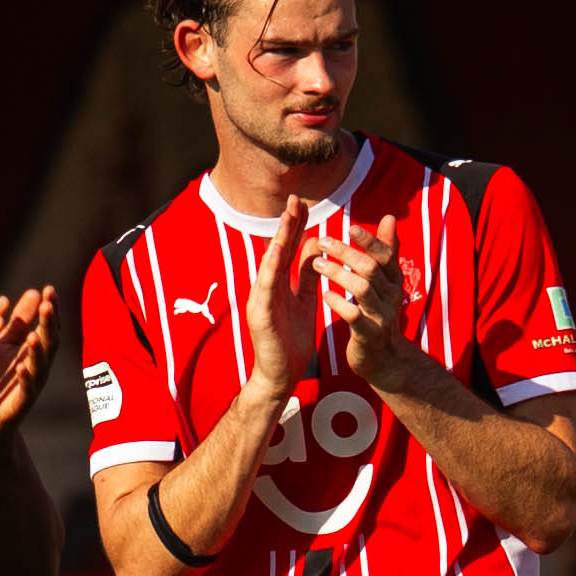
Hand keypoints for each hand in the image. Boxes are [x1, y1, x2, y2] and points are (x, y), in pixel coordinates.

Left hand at [0, 287, 58, 443]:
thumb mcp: (7, 345)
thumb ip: (19, 321)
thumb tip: (34, 291)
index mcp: (33, 352)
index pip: (47, 326)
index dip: (50, 309)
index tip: (49, 288)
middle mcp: (38, 367)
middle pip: (49, 342)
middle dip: (49, 324)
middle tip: (48, 304)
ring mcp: (32, 386)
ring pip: (41, 366)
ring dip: (38, 350)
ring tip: (34, 334)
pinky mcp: (21, 405)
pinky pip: (26, 391)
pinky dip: (25, 379)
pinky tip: (21, 368)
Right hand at [244, 195, 316, 402]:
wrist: (280, 375)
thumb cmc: (291, 342)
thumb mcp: (305, 302)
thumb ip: (307, 276)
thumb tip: (314, 247)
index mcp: (279, 286)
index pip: (288, 251)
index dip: (295, 227)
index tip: (303, 204)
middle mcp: (267, 289)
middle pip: (278, 251)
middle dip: (286, 225)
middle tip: (295, 200)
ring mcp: (261, 301)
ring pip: (271, 264)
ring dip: (278, 240)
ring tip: (286, 218)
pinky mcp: (260, 315)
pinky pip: (267, 287)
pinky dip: (272, 267)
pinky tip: (279, 250)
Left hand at [309, 213, 408, 387]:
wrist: (382, 358)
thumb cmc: (377, 313)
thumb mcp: (385, 281)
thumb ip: (385, 250)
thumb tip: (389, 217)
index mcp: (394, 280)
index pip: (385, 254)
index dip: (369, 240)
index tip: (349, 227)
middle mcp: (391, 295)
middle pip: (371, 267)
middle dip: (346, 252)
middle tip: (322, 241)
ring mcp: (381, 316)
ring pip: (362, 289)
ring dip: (338, 274)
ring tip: (317, 264)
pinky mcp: (368, 334)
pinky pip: (353, 316)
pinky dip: (338, 303)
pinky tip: (325, 295)